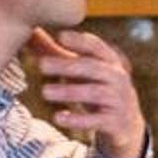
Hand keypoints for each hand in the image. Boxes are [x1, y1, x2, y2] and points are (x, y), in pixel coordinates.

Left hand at [30, 27, 146, 157]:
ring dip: (69, 92)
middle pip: (92, 68)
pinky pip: (96, 120)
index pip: (97, 47)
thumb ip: (58, 54)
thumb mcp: (83, 71)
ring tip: (45, 92)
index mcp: (110, 62)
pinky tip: (58, 118)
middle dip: (67, 66)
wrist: (127, 124)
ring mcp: (119, 100)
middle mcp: (117, 78)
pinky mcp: (115, 122)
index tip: (60, 37)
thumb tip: (30, 33)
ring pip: (94, 93)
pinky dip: (77, 119)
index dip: (80, 41)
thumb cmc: (97, 89)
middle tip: (41, 65)